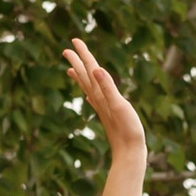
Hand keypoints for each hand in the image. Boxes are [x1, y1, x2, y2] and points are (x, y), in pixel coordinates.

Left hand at [64, 38, 145, 161]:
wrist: (129, 155)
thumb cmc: (127, 131)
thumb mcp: (120, 105)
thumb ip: (107, 87)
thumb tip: (96, 68)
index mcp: (101, 94)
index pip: (90, 69)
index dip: (83, 54)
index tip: (74, 41)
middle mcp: (98, 100)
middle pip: (85, 77)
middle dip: (77, 62)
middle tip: (67, 50)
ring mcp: (102, 109)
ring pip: (88, 88)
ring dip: (80, 77)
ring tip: (71, 69)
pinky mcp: (107, 116)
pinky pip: (95, 100)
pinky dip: (90, 93)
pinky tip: (89, 95)